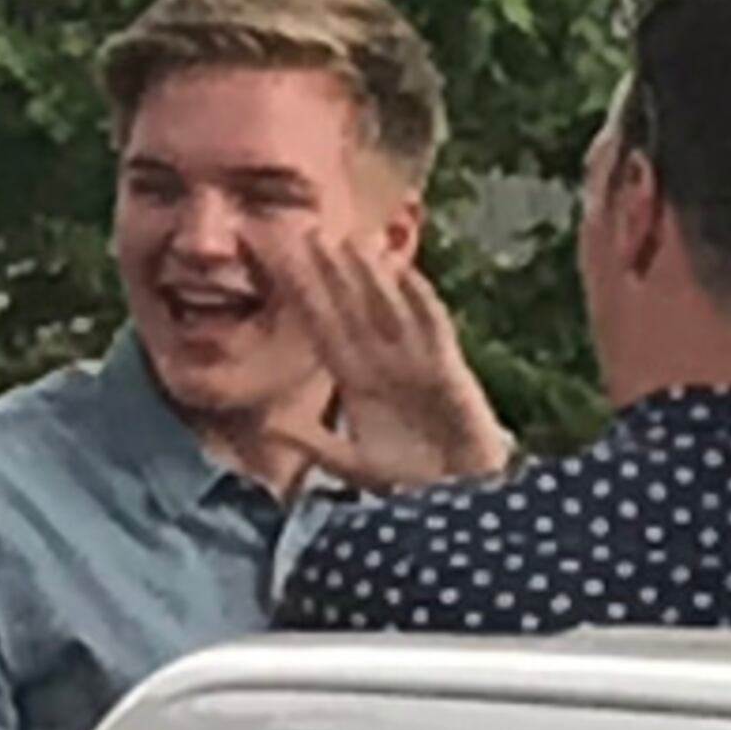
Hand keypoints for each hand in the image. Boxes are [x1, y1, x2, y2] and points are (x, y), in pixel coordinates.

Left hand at [258, 230, 509, 490]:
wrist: (461, 497)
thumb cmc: (412, 478)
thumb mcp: (354, 463)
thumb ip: (314, 442)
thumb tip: (269, 426)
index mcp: (356, 379)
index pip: (321, 328)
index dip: (300, 296)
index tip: (276, 267)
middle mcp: (383, 361)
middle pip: (350, 308)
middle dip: (329, 273)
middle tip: (304, 232)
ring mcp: (415, 360)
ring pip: (388, 308)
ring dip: (369, 275)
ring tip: (348, 240)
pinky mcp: (448, 368)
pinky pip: (432, 328)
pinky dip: (419, 301)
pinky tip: (405, 272)